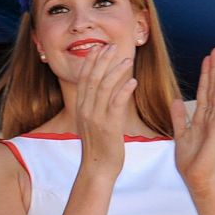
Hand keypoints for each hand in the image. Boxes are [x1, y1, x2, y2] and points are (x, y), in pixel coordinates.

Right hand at [70, 44, 133, 179]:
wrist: (98, 168)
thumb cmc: (99, 147)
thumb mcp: (92, 123)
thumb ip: (96, 107)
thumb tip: (103, 93)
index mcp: (81, 107)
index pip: (84, 79)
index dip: (91, 62)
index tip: (98, 48)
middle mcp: (85, 109)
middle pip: (92, 79)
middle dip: (102, 61)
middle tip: (111, 46)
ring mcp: (95, 117)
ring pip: (104, 88)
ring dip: (115, 71)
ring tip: (126, 59)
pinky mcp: (108, 126)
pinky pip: (116, 104)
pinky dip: (124, 91)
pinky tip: (133, 81)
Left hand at [172, 48, 214, 198]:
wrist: (197, 179)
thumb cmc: (191, 161)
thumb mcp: (180, 134)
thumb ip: (179, 117)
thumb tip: (176, 100)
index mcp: (200, 118)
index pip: (203, 91)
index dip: (205, 74)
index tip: (207, 57)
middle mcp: (210, 117)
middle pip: (212, 88)